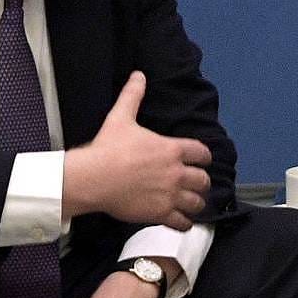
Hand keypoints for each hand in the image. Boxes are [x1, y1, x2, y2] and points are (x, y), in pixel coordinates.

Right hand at [63, 71, 212, 229]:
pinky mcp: (160, 213)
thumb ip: (133, 96)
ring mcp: (170, 194)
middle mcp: (176, 172)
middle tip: (197, 184)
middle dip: (202, 181)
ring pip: (196, 202)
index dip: (204, 157)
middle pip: (203, 179)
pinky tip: (182, 222)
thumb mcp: (121, 117)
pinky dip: (184, 223)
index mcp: (172, 149)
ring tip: (193, 203)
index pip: (201, 153)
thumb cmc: (108, 147)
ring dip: (197, 202)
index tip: (202, 160)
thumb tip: (139, 75)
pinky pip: (181, 222)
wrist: (94, 178)